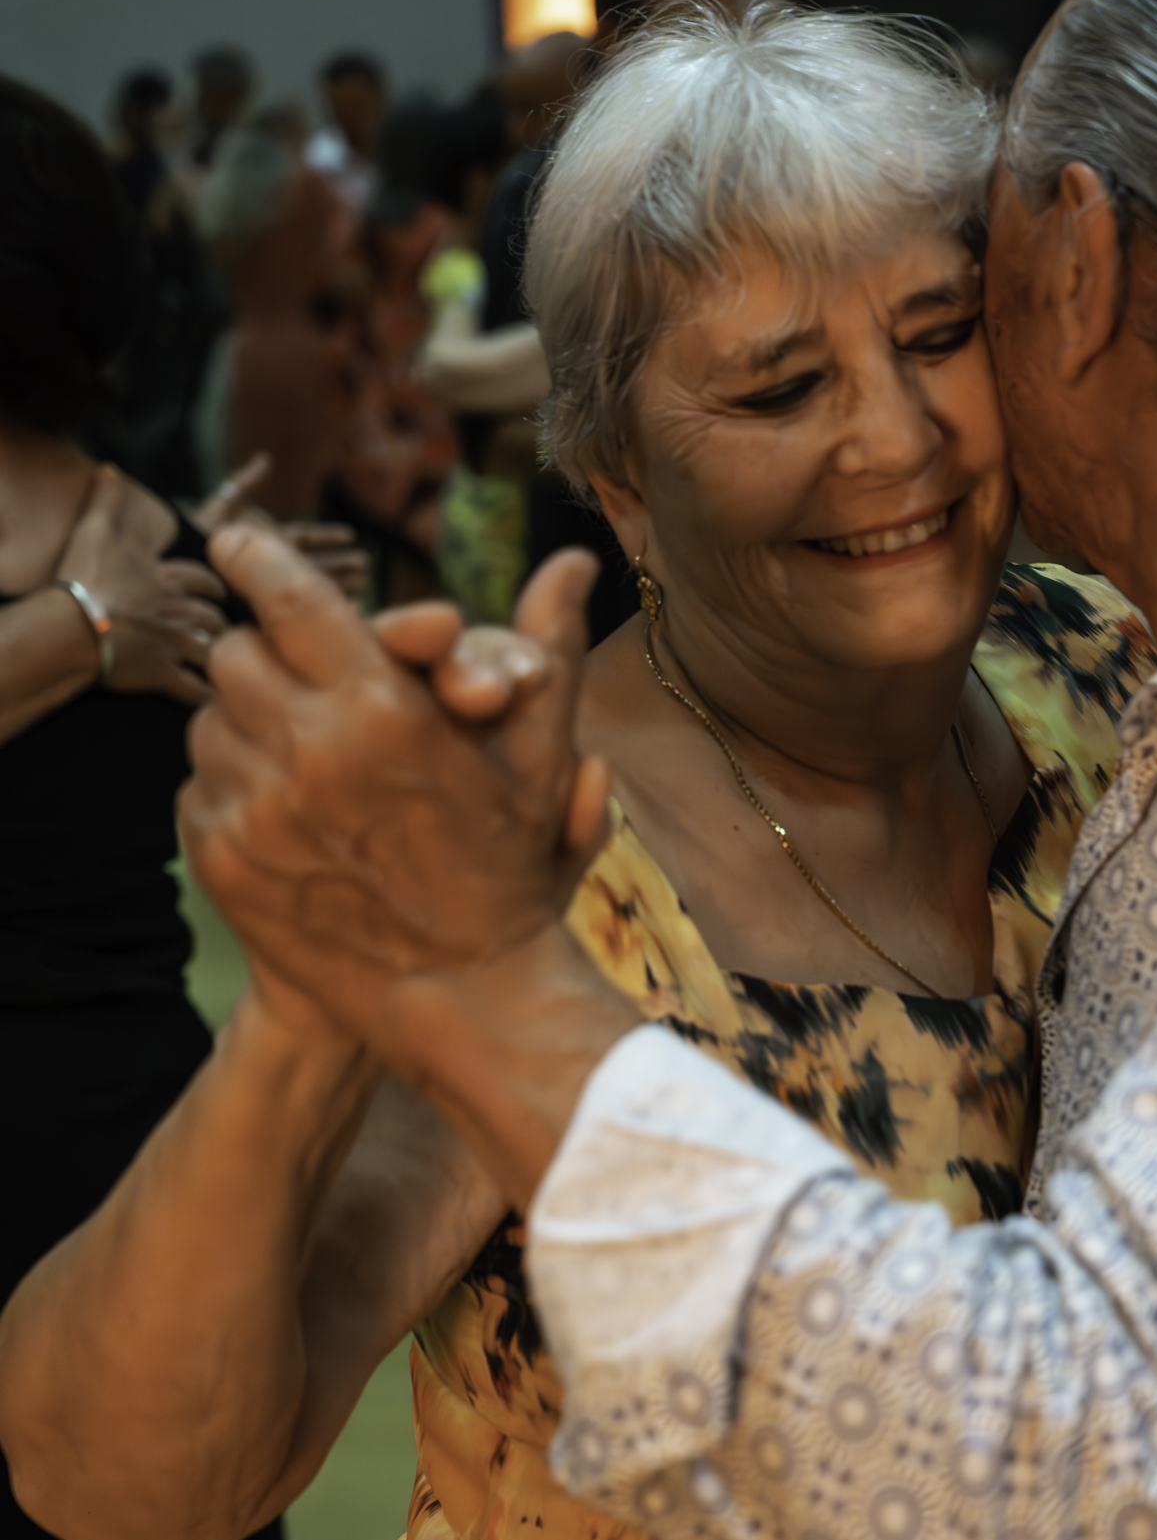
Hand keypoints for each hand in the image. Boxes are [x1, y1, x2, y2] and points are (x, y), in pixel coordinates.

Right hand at [59, 467, 226, 705]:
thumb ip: (105, 500)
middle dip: (221, 620)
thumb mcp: (94, 530)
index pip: (204, 579)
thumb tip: (110, 470)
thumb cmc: (84, 578)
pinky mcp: (162, 674)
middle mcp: (179, 611)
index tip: (220, 588)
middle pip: (214, 615)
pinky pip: (193, 689)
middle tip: (226, 626)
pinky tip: (215, 703)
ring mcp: (174, 644)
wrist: (73, 626)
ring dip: (219, 653)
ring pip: (211, 649)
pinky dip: (205, 697)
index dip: (214, 583)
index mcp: (168, 579)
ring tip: (226, 660)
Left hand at [181, 527, 609, 1071]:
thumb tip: (576, 561)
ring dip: (247, 720)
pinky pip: (197, 784)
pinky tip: (284, 805)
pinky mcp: (220, 860)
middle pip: (235, 652)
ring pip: (208, 718)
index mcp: (382, 711)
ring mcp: (254, 811)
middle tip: (296, 670)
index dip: (257, 558)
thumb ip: (547, 652)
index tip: (236, 542)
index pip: (287, 597)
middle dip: (265, 652)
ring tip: (297, 745)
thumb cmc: (507, 873)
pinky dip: (232, 783)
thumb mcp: (536, 762)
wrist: (460, 997)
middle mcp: (306, 752)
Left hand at [194, 454, 369, 599]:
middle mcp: (272, 567)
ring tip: (363, 590)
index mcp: (267, 542)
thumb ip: (244, 484)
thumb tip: (265, 459)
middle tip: (368, 570)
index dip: (327, 537)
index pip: (305, 539)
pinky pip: (293, 611)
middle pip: (314, 566)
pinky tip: (334, 615)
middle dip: (341, 567)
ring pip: (310, 589)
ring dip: (335, 589)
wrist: (177, 567)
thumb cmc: (194, 536)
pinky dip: (313, 613)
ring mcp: (268, 588)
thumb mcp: (222, 506)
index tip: (352, 535)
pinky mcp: (262, 608)